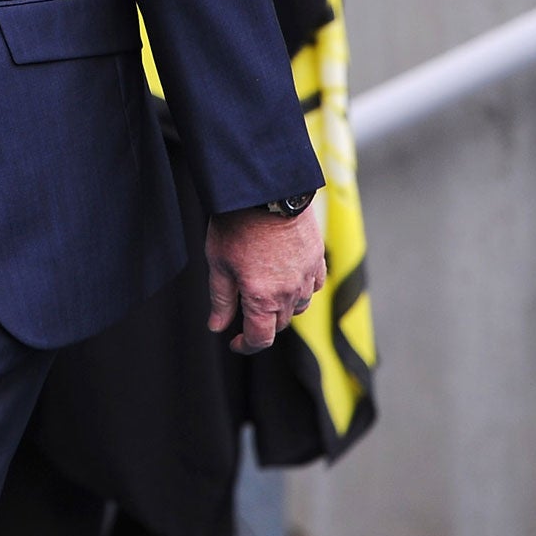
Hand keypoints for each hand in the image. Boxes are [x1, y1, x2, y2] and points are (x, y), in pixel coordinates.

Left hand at [205, 205, 325, 354]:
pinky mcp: (317, 258)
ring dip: (282, 308)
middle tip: (243, 313)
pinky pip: (313, 285)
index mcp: (263, 299)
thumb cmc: (237, 224)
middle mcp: (290, 293)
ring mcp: (307, 276)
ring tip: (264, 292)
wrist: (265, 189)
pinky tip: (288, 279)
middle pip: (279, 324)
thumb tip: (217, 327)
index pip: (260, 338)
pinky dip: (301, 289)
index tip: (235, 342)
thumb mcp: (218, 263)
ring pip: (298, 306)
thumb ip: (221, 300)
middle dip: (261, 325)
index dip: (246, 345)